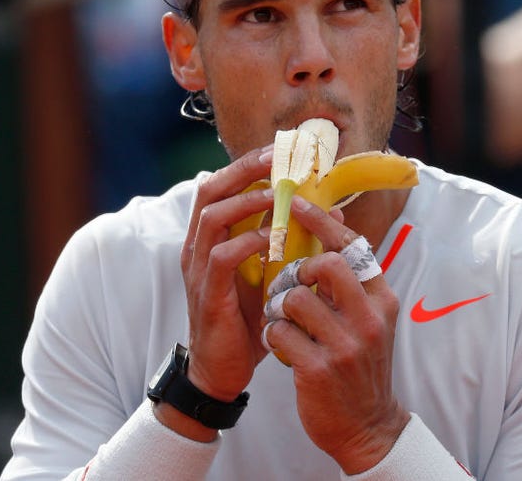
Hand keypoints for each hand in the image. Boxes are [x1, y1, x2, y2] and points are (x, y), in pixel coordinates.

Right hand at [179, 146, 273, 403]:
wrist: (221, 371)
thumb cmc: (246, 319)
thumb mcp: (268, 274)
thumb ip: (287, 241)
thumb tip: (324, 208)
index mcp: (209, 238)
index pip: (220, 186)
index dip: (245, 165)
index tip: (277, 150)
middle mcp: (197, 247)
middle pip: (210, 191)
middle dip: (243, 171)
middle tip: (276, 160)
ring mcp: (198, 270)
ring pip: (213, 217)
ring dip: (247, 202)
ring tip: (277, 195)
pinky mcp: (207, 294)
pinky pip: (222, 257)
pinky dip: (248, 242)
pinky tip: (272, 240)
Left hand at [262, 197, 409, 473]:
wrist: (367, 427)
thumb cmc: (359, 365)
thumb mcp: (367, 320)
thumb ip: (352, 280)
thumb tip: (336, 224)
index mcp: (382, 300)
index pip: (352, 247)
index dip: (322, 220)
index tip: (296, 201)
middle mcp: (369, 319)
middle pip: (326, 264)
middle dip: (299, 269)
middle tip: (291, 286)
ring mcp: (345, 345)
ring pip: (295, 298)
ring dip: (280, 308)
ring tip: (285, 323)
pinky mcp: (318, 369)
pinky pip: (279, 332)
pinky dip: (273, 336)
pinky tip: (281, 348)